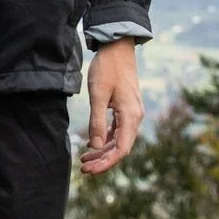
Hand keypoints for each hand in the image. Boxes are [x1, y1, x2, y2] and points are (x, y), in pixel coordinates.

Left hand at [79, 38, 143, 177]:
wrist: (118, 48)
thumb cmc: (107, 68)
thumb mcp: (98, 94)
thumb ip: (97, 121)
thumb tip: (94, 146)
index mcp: (131, 116)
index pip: (121, 150)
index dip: (106, 163)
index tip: (89, 170)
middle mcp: (135, 117)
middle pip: (120, 148)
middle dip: (102, 160)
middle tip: (83, 168)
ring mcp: (131, 113)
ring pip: (118, 140)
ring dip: (103, 152)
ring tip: (84, 160)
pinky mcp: (126, 108)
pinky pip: (117, 130)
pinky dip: (105, 139)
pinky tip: (93, 145)